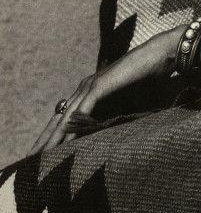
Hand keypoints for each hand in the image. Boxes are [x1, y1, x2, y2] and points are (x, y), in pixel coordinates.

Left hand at [27, 26, 183, 155]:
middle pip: (59, 117)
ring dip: (53, 136)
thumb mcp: (130, 102)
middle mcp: (86, 87)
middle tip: (29, 158)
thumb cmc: (149, 77)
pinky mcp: (101, 85)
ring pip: (67, 115)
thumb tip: (110, 135)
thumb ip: (116, 115)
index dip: (53, 134)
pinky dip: (72, 124)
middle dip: (45, 139)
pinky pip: (83, 109)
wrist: (161, 54)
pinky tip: (63, 138)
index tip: (41, 152)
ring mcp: (92, 85)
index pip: (66, 116)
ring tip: (40, 155)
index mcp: (91, 91)